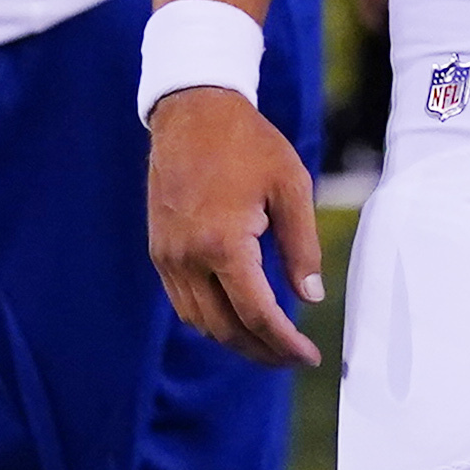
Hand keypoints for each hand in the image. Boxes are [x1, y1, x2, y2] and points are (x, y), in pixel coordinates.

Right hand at [147, 89, 325, 369]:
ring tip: (270, 343)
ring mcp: (168, 256)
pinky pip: (184, 302)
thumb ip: (302, 247)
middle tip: (293, 358)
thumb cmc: (248, 143)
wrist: (192, 112)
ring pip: (200, 322)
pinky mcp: (159, 250)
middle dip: (262, 351)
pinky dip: (211, 319)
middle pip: (225, 329)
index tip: (309, 357)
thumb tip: (310, 298)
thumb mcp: (291, 186)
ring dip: (235, 340)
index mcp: (223, 243)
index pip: (257, 315)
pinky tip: (237, 317)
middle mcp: (188, 257)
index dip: (284, 344)